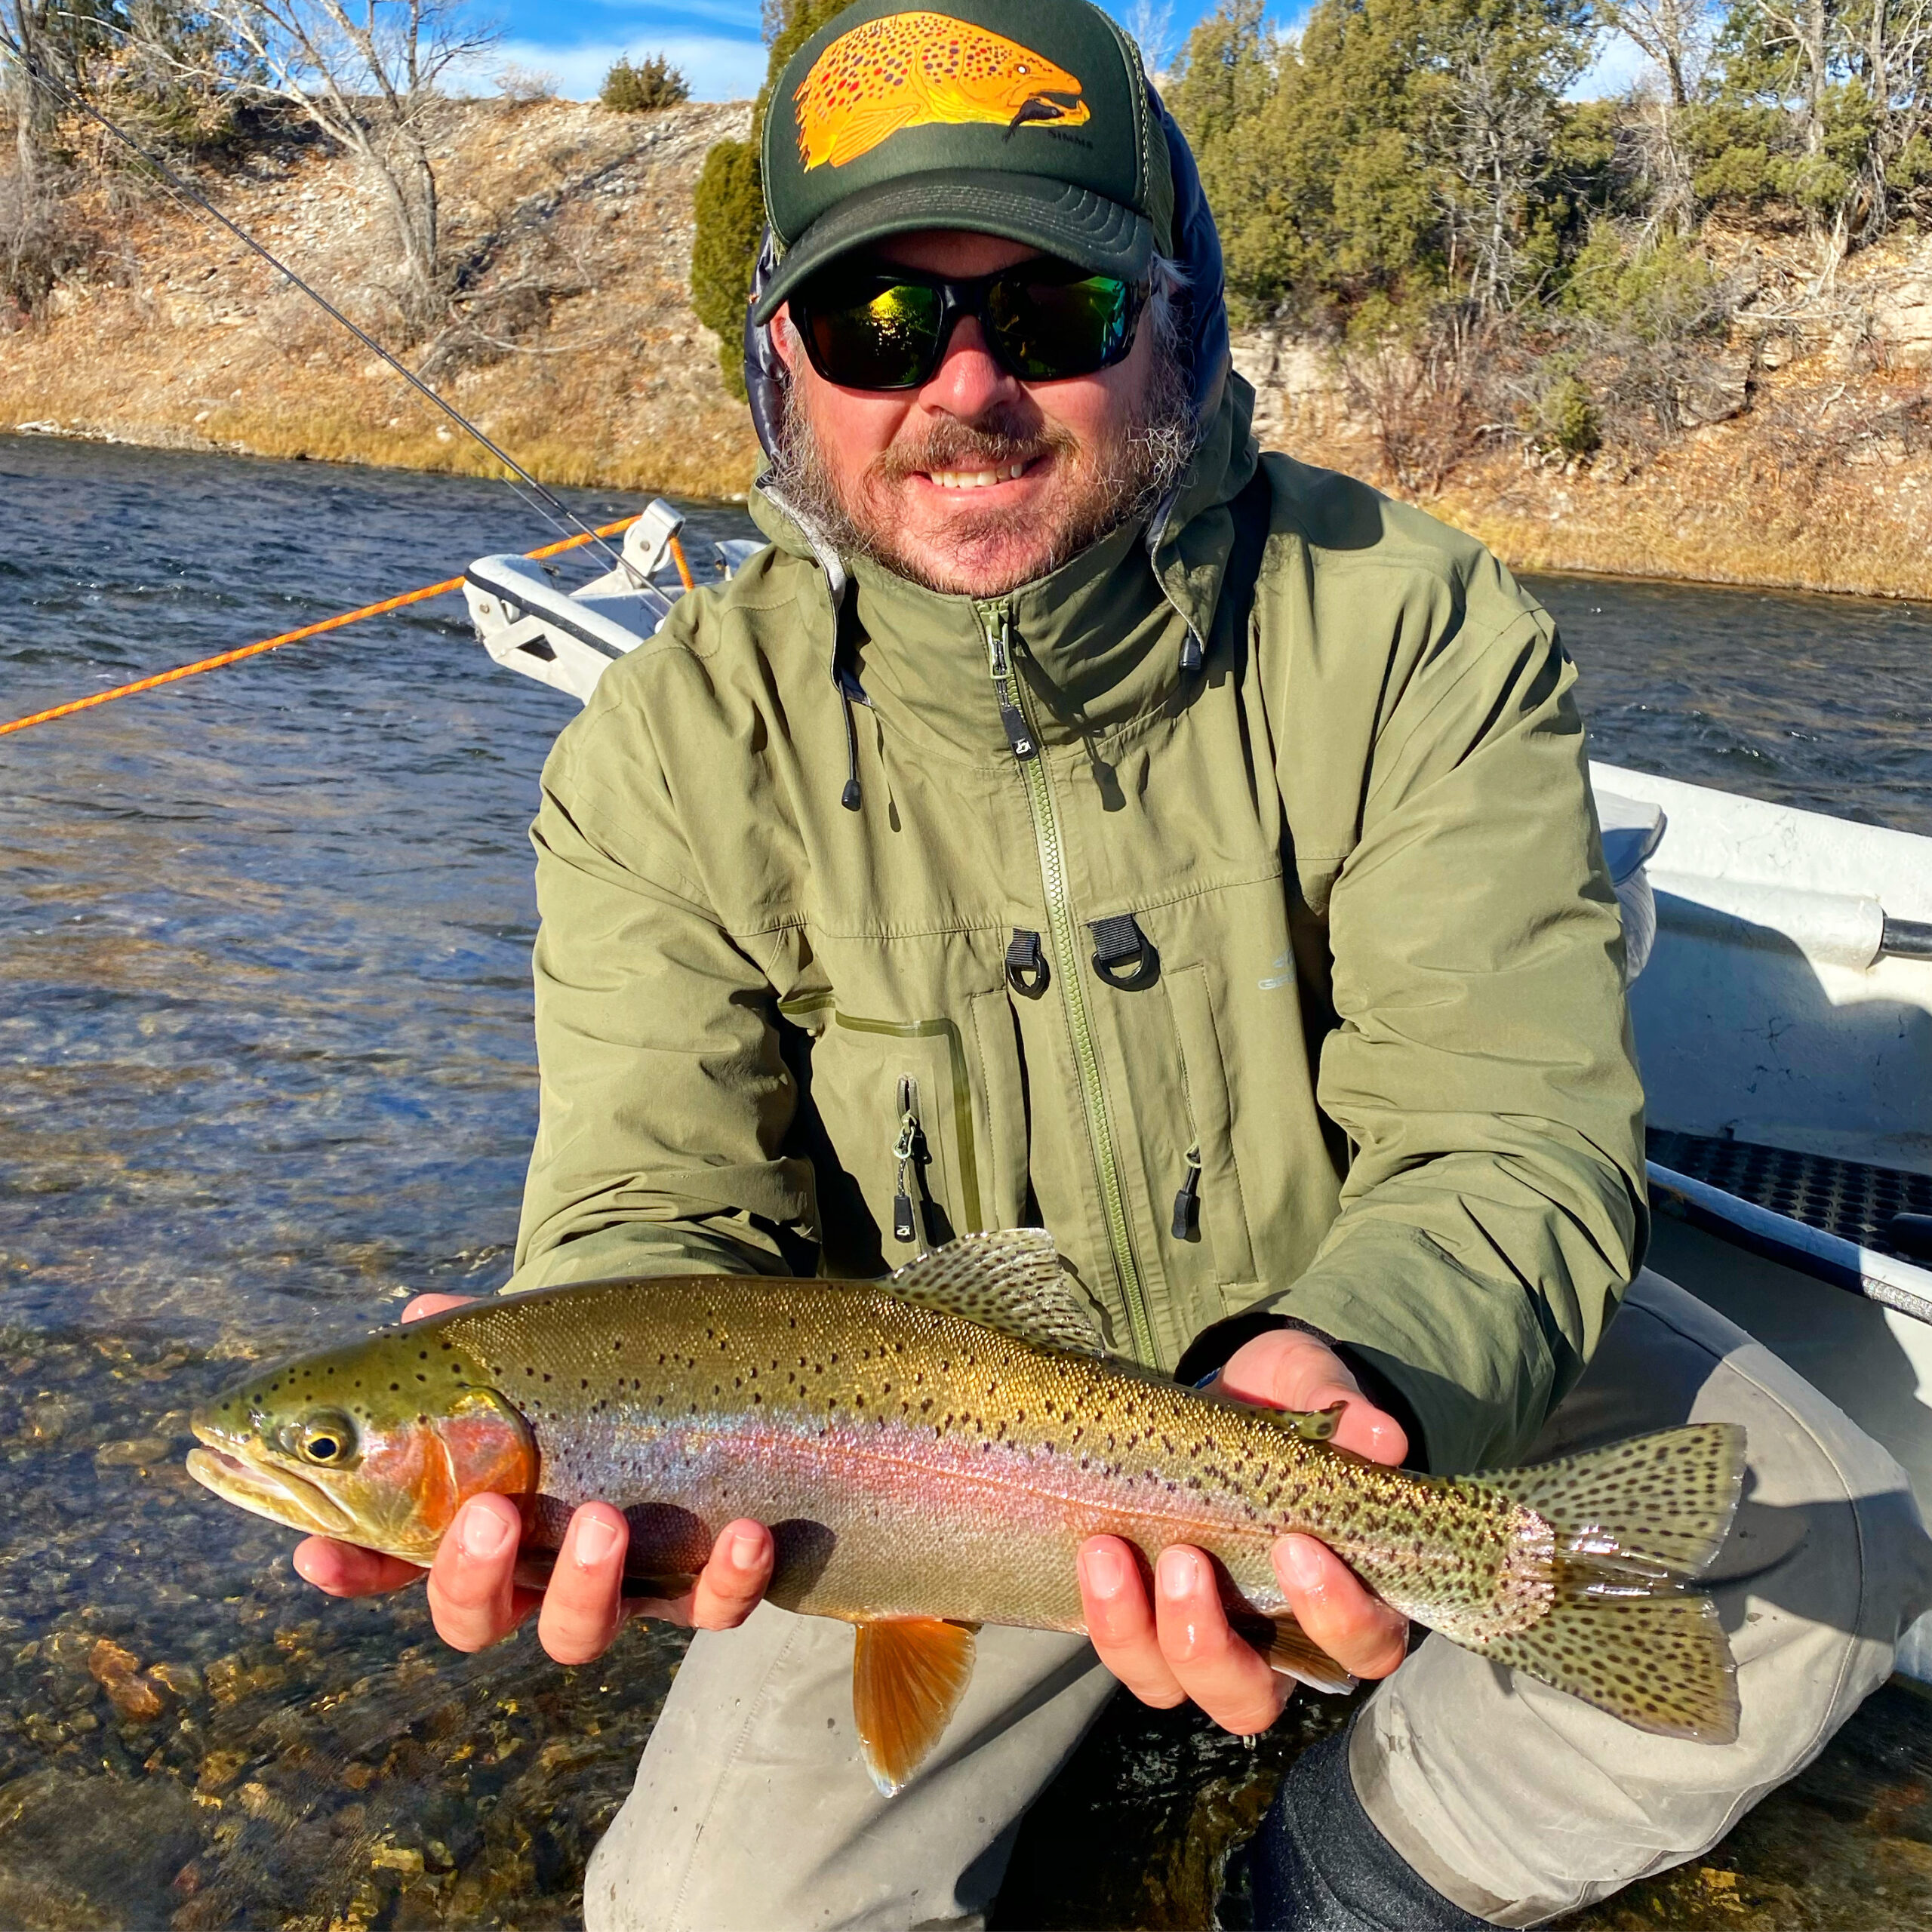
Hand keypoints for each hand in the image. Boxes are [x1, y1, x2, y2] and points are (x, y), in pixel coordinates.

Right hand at [291, 1293, 774, 1662]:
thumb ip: (476, 1339)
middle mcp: (535, 1570)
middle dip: (474, 1578)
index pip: (390, 1558)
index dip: (351, 1566)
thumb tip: (428, 1313)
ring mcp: (616, 1587)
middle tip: (490, 1514)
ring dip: (588, 1587)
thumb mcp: (533, 1349)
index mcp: (476, 1518)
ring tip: (606, 1522)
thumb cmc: (589, 1372)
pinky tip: (746, 1531)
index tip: (317, 1553)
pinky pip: (712, 1607)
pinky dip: (729, 1580)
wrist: (695, 1371)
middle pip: (477, 1619)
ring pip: (581, 1632)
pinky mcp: (701, 1583)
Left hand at [1076, 1327, 1411, 1733]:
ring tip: (1109, 1551)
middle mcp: (1274, 1641)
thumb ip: (1339, 1406)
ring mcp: (1203, 1637)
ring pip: (1173, 1685)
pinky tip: (1093, 1552)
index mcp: (1344, 1595)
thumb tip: (1383, 1437)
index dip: (1336, 1616)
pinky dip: (1103, 1614)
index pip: (1363, 1644)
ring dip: (1137, 1633)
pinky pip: (1122, 1649)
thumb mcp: (1306, 1385)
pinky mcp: (1142, 1618)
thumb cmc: (1280, 1402)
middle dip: (1211, 1646)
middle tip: (1185, 1559)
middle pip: (1250, 1699)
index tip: (1295, 1547)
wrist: (1214, 1394)